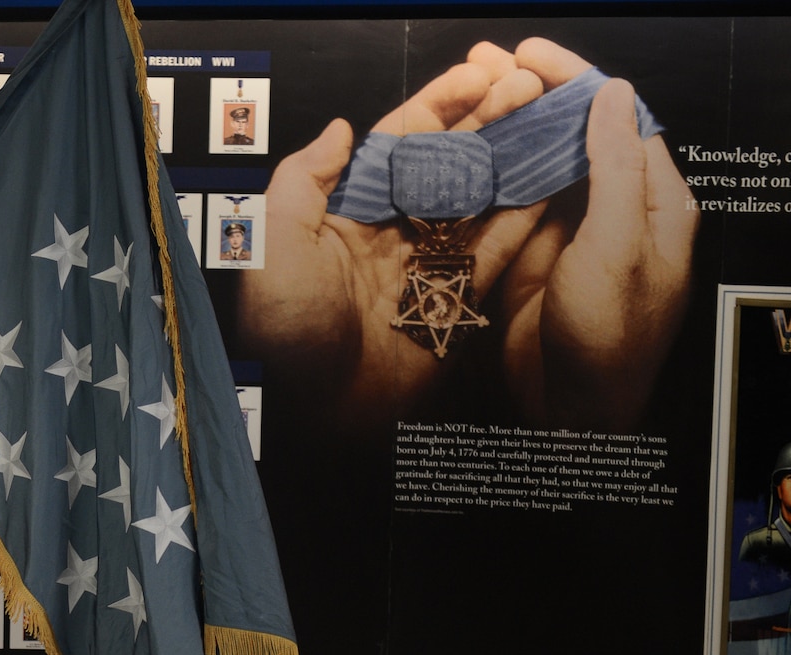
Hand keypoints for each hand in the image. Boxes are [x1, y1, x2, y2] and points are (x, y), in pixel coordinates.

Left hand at [240, 42, 545, 424]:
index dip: (438, 106)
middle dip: (485, 123)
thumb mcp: (274, 240)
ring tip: (546, 120)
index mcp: (346, 214)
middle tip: (527, 85)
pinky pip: (492, 255)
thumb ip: (305, 178)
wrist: (310, 412)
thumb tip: (340, 127)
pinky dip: (521, 221)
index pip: (398, 145)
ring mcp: (424, 268)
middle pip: (446, 165)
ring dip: (510, 161)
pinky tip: (547, 185)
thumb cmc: (283, 328)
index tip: (477, 74)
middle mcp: (389, 235)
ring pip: (476, 202)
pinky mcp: (452, 304)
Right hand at [499, 39, 697, 429]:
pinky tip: (467, 146)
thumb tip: (613, 96)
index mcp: (655, 203)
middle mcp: (614, 210)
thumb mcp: (620, 245)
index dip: (577, 81)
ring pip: (542, 164)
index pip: (619, 120)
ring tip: (472, 91)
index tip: (533, 54)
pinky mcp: (532, 254)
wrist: (568, 409)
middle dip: (538, 94)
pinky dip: (494, 171)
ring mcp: (570, 232)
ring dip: (512, 127)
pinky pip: (514, 202)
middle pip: (578, 135)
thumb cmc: (609, 336)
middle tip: (491, 62)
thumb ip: (617, 169)